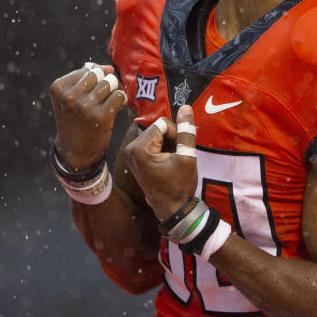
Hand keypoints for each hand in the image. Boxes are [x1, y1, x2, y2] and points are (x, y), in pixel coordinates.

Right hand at [49, 64, 127, 169]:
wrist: (75, 150)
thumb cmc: (75, 119)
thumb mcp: (71, 97)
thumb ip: (86, 77)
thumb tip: (109, 68)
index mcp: (58, 88)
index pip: (87, 69)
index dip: (95, 78)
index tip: (91, 93)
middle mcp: (69, 96)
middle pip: (99, 75)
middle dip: (104, 83)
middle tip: (101, 98)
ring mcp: (84, 107)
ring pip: (109, 84)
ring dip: (112, 92)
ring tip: (106, 104)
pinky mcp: (100, 117)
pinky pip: (118, 96)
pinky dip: (120, 100)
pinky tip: (115, 108)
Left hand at [122, 105, 198, 220]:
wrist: (172, 209)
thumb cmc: (179, 185)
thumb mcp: (187, 157)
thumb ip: (186, 131)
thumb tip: (185, 107)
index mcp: (139, 149)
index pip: (163, 124)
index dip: (176, 134)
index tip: (179, 151)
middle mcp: (130, 148)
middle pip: (157, 128)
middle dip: (170, 138)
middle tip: (175, 157)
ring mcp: (129, 153)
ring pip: (155, 134)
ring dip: (167, 143)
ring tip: (171, 161)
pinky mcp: (133, 157)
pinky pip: (151, 141)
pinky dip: (161, 148)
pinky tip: (165, 162)